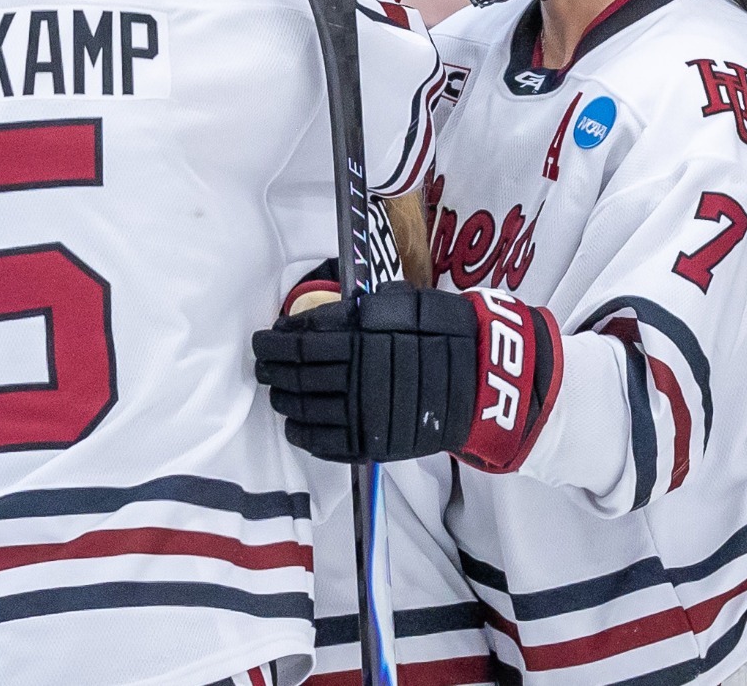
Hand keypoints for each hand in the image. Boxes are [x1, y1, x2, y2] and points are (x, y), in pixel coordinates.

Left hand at [252, 281, 478, 462]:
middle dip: (271, 368)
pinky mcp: (373, 443)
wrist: (485, 382)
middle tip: (261, 364)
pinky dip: (302, 434)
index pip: (301, 341)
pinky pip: (325, 442)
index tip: (265, 339)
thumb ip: (359, 310)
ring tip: (275, 392)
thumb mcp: (405, 304)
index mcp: (361, 337)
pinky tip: (294, 425)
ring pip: (304, 408)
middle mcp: (357, 375)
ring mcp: (363, 413)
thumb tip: (313, 318)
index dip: (276, 340)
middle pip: (296, 374)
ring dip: (282, 399)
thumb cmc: (446, 335)